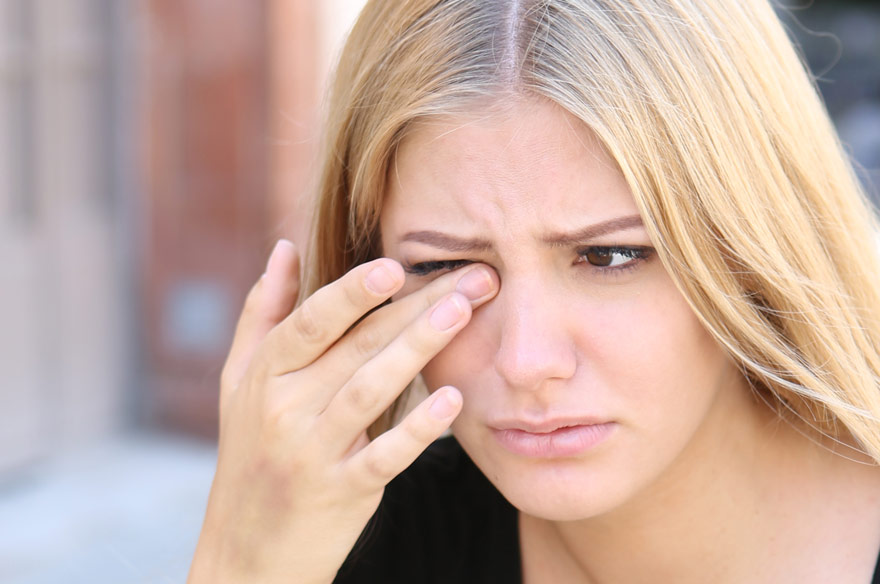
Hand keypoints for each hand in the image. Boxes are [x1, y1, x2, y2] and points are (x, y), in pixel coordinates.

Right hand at [187, 240, 497, 583]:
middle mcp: (284, 409)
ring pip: (372, 391)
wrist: (247, 551)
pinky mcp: (343, 491)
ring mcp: (313, 452)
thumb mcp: (239, 382)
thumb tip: (284, 246)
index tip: (397, 263)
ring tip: (464, 313)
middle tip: (472, 277)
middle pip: (358, 346)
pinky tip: (453, 400)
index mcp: (264, 375)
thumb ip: (263, 314)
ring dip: (420, 349)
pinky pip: (385, 455)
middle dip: (416, 306)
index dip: (352, 291)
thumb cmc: (251, 453)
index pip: (312, 322)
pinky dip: (419, 428)